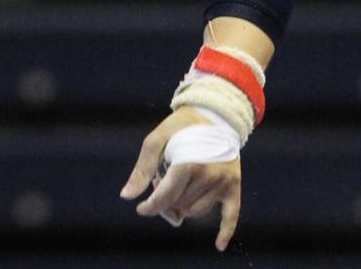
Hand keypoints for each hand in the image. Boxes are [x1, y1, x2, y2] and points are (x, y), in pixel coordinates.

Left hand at [119, 106, 241, 250]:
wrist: (213, 115)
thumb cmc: (180, 128)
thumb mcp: (156, 140)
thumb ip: (142, 169)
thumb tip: (126, 196)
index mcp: (189, 162)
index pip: (166, 197)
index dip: (151, 206)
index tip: (142, 209)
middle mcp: (209, 174)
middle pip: (179, 205)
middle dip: (167, 198)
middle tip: (163, 181)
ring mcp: (223, 181)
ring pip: (196, 211)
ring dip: (184, 205)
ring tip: (180, 185)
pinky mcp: (233, 185)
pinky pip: (231, 215)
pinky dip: (225, 231)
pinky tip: (218, 245)